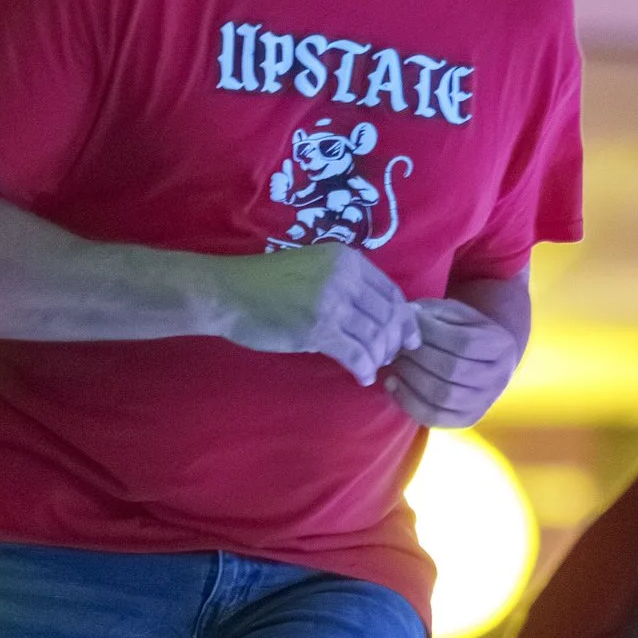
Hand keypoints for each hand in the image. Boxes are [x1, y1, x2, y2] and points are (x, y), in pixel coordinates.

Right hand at [222, 242, 419, 385]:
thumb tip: (379, 315)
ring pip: (375, 337)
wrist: (229, 292)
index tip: (408, 336)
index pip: (391, 292)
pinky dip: (364, 368)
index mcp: (347, 260)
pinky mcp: (319, 329)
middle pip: (388, 315)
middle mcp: (345, 277)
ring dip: (378, 357)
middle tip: (390, 356)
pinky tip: (362, 377)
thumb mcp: (314, 269)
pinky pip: (356, 354)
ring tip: (373, 366)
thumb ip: (346, 284)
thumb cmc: (268, 283)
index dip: (404, 318)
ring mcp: (333, 302)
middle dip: (394, 341)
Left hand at [383, 294, 522, 427]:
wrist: (483, 360)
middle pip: (453, 370)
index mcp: (502, 345)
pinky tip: (393, 384)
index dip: (432, 333)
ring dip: (411, 378)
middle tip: (398, 346)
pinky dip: (408, 401)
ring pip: (443, 396)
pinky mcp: (467, 420)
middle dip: (418, 357)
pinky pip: (434, 417)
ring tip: (396, 363)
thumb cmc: (464, 331)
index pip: (464, 342)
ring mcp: (484, 402)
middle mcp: (499, 377)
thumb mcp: (456, 313)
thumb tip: (408, 320)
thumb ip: (435, 314)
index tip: (409, 324)